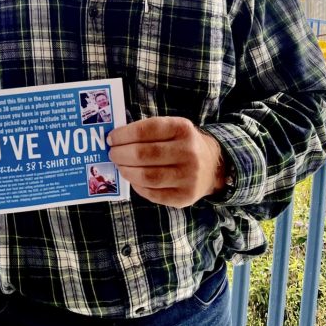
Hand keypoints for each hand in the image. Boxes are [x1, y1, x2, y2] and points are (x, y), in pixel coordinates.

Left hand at [107, 116, 225, 207]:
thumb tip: (116, 139)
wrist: (214, 166)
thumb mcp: (173, 128)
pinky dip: (137, 186)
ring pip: (147, 177)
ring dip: (126, 171)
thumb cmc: (184, 144)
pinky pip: (153, 194)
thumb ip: (148, 131)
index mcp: (183, 129)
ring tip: (120, 166)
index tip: (111, 138)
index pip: (147, 130)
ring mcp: (188, 177)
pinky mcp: (185, 197)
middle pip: (144, 154)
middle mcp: (188, 152)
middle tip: (112, 153)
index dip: (124, 135)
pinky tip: (133, 179)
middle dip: (121, 154)